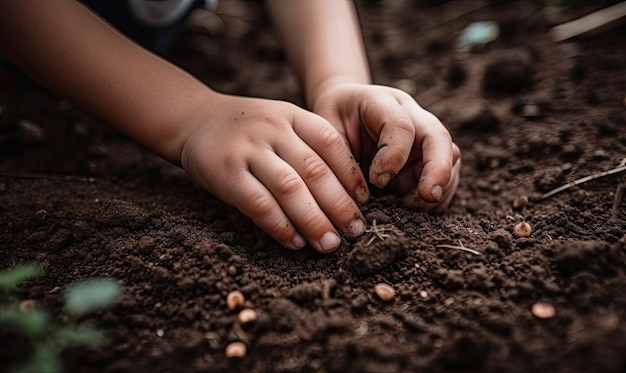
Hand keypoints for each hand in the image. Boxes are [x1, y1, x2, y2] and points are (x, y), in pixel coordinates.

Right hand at [179, 93, 367, 252]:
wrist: (193, 119)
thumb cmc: (248, 130)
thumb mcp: (280, 122)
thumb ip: (308, 146)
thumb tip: (347, 193)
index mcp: (291, 116)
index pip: (331, 143)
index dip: (351, 175)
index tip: (364, 203)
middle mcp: (272, 130)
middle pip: (314, 170)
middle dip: (339, 205)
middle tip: (355, 231)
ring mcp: (247, 150)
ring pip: (289, 189)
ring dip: (314, 220)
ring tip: (330, 244)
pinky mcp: (226, 174)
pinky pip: (258, 204)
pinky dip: (280, 226)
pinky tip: (294, 242)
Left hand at [311, 83, 460, 211]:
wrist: (343, 114)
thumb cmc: (331, 122)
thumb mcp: (324, 130)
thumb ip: (339, 156)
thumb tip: (360, 196)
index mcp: (383, 102)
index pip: (401, 125)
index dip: (393, 156)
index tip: (376, 180)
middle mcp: (412, 116)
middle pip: (439, 137)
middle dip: (438, 169)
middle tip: (427, 196)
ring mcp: (425, 137)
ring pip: (449, 158)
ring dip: (438, 187)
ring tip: (412, 207)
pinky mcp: (429, 160)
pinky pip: (447, 178)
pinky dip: (438, 198)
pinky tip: (415, 210)